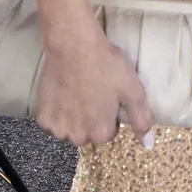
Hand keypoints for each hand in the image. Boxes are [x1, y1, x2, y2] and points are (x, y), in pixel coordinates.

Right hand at [35, 18, 154, 150]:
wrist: (73, 46)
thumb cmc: (106, 66)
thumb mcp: (133, 91)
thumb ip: (141, 119)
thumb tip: (148, 145)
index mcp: (101, 133)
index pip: (108, 134)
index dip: (109, 115)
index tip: (107, 98)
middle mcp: (78, 137)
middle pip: (87, 134)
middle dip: (91, 120)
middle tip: (92, 94)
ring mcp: (58, 128)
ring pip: (69, 130)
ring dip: (73, 118)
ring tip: (77, 93)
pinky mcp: (43, 117)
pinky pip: (52, 123)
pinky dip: (57, 114)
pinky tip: (62, 96)